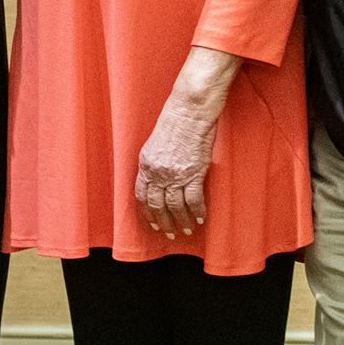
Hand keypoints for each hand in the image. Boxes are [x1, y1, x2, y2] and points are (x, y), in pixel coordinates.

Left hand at [135, 95, 219, 238]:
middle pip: (158, 205)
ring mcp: (175, 174)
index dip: (146, 211)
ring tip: (186, 230)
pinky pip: (194, 200)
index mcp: (146, 163)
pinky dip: (198, 212)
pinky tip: (201, 218)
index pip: (142, 194)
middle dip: (163, 222)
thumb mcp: (156, 142)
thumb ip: (155, 162)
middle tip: (169, 233)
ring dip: (181, 221)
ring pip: (176, 206)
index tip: (151, 221)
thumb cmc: (176, 120)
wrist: (190, 111)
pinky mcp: (193, 173)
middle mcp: (158, 172)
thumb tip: (160, 178)